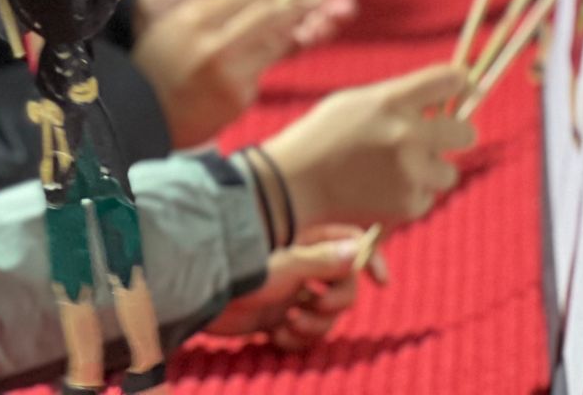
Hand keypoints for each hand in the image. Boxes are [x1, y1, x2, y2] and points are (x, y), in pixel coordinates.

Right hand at [132, 0, 304, 148]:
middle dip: (299, 3)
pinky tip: (277, 51)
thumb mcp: (178, 25)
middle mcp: (210, 43)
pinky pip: (263, 71)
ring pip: (274, 42)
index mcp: (192, 17)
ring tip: (313, 18)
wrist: (141, 114)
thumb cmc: (161, 64)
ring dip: (295, 29)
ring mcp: (227, 73)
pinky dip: (271, 59)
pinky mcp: (237, 98)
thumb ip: (216, 8)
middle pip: (269, 14)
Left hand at [206, 226, 384, 349]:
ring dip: (312, 327)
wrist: (202, 297)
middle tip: (311, 304)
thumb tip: (357, 250)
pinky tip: (274, 335)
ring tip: (287, 323)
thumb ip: (321, 260)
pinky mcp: (280, 319)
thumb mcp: (284, 266)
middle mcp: (303, 268)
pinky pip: (304, 336)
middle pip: (344, 289)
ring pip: (327, 317)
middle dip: (334, 304)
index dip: (370, 258)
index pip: (350, 242)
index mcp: (306, 244)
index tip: (380, 282)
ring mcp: (292, 294)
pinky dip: (294, 339)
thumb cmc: (240, 272)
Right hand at [266, 64, 475, 227]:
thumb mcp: (356, 101)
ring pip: (448, 171)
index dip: (461, 83)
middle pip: (466, 132)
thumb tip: (440, 101)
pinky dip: (410, 195)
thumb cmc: (323, 135)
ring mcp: (410, 172)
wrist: (293, 183)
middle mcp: (407, 135)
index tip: (461, 90)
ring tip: (396, 170)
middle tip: (440, 138)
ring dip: (431, 171)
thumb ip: (398, 98)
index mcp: (392, 101)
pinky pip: (427, 197)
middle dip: (457, 134)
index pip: (450, 79)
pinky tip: (381, 189)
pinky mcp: (408, 204)